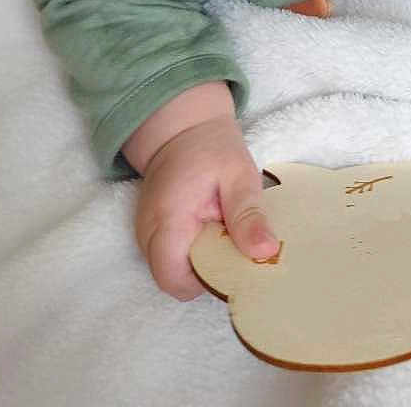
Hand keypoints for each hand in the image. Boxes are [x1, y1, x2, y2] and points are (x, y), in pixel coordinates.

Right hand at [125, 86, 279, 299]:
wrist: (183, 129)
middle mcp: (148, 234)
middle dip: (209, 274)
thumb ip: (248, 215)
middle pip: (175, 281)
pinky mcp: (152, 234)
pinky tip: (215, 232)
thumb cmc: (212, 148)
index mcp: (168, 220)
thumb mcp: (239, 175)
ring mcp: (145, 235)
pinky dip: (195, 254)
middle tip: (237, 246)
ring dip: (203, 263)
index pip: (176, 280)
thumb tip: (265, 253)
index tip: (237, 263)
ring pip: (173, 272)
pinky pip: (172, 258)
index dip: (209, 281)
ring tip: (227, 234)